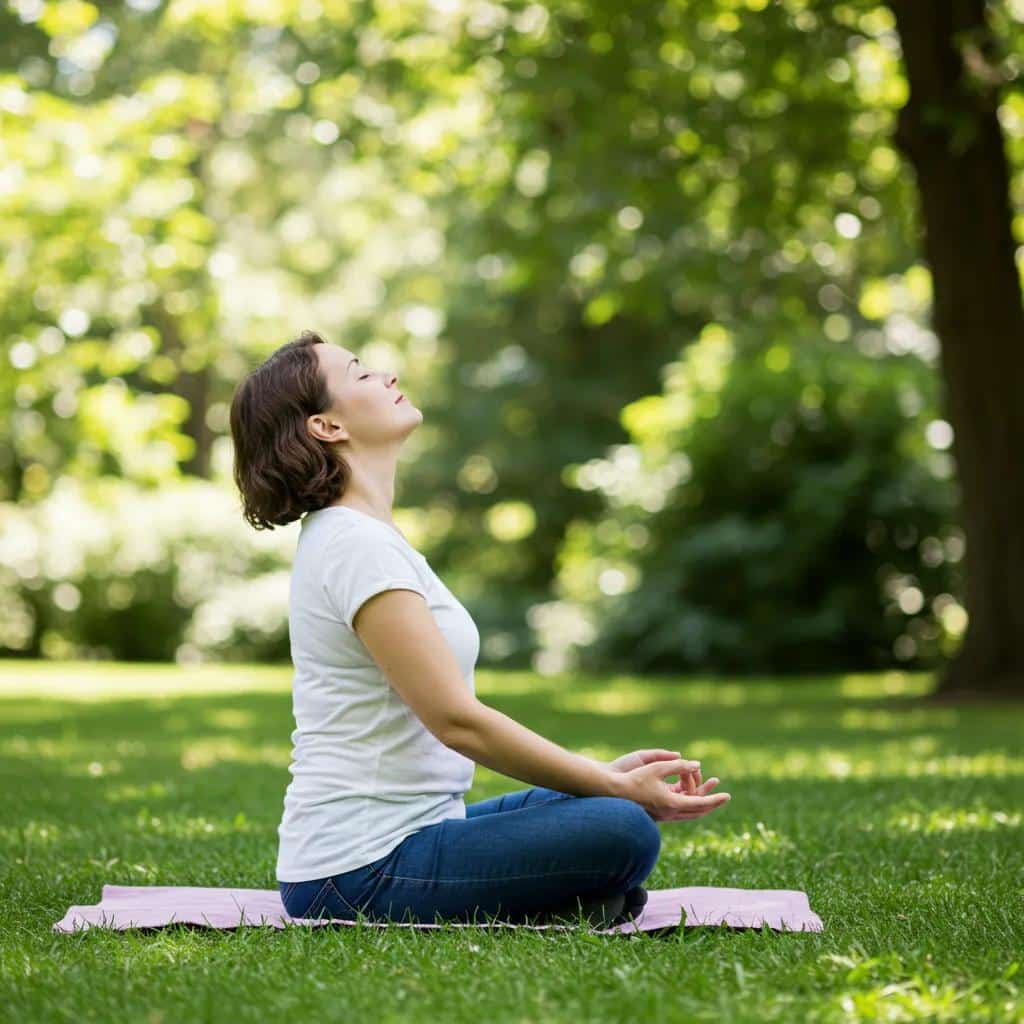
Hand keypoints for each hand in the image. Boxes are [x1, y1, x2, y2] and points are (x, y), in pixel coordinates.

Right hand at [608, 754, 729, 822]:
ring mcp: (663, 815)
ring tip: (708, 792)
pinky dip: (688, 803)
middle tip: (723, 797)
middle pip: (697, 812)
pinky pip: (679, 811)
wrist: (613, 793)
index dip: (715, 799)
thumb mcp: (657, 768)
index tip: (727, 796)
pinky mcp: (658, 813)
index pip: (700, 803)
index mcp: (672, 803)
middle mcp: (670, 813)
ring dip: (700, 803)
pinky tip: (689, 795)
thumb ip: (679, 765)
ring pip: (689, 813)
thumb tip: (696, 764)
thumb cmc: (634, 778)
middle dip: (711, 804)